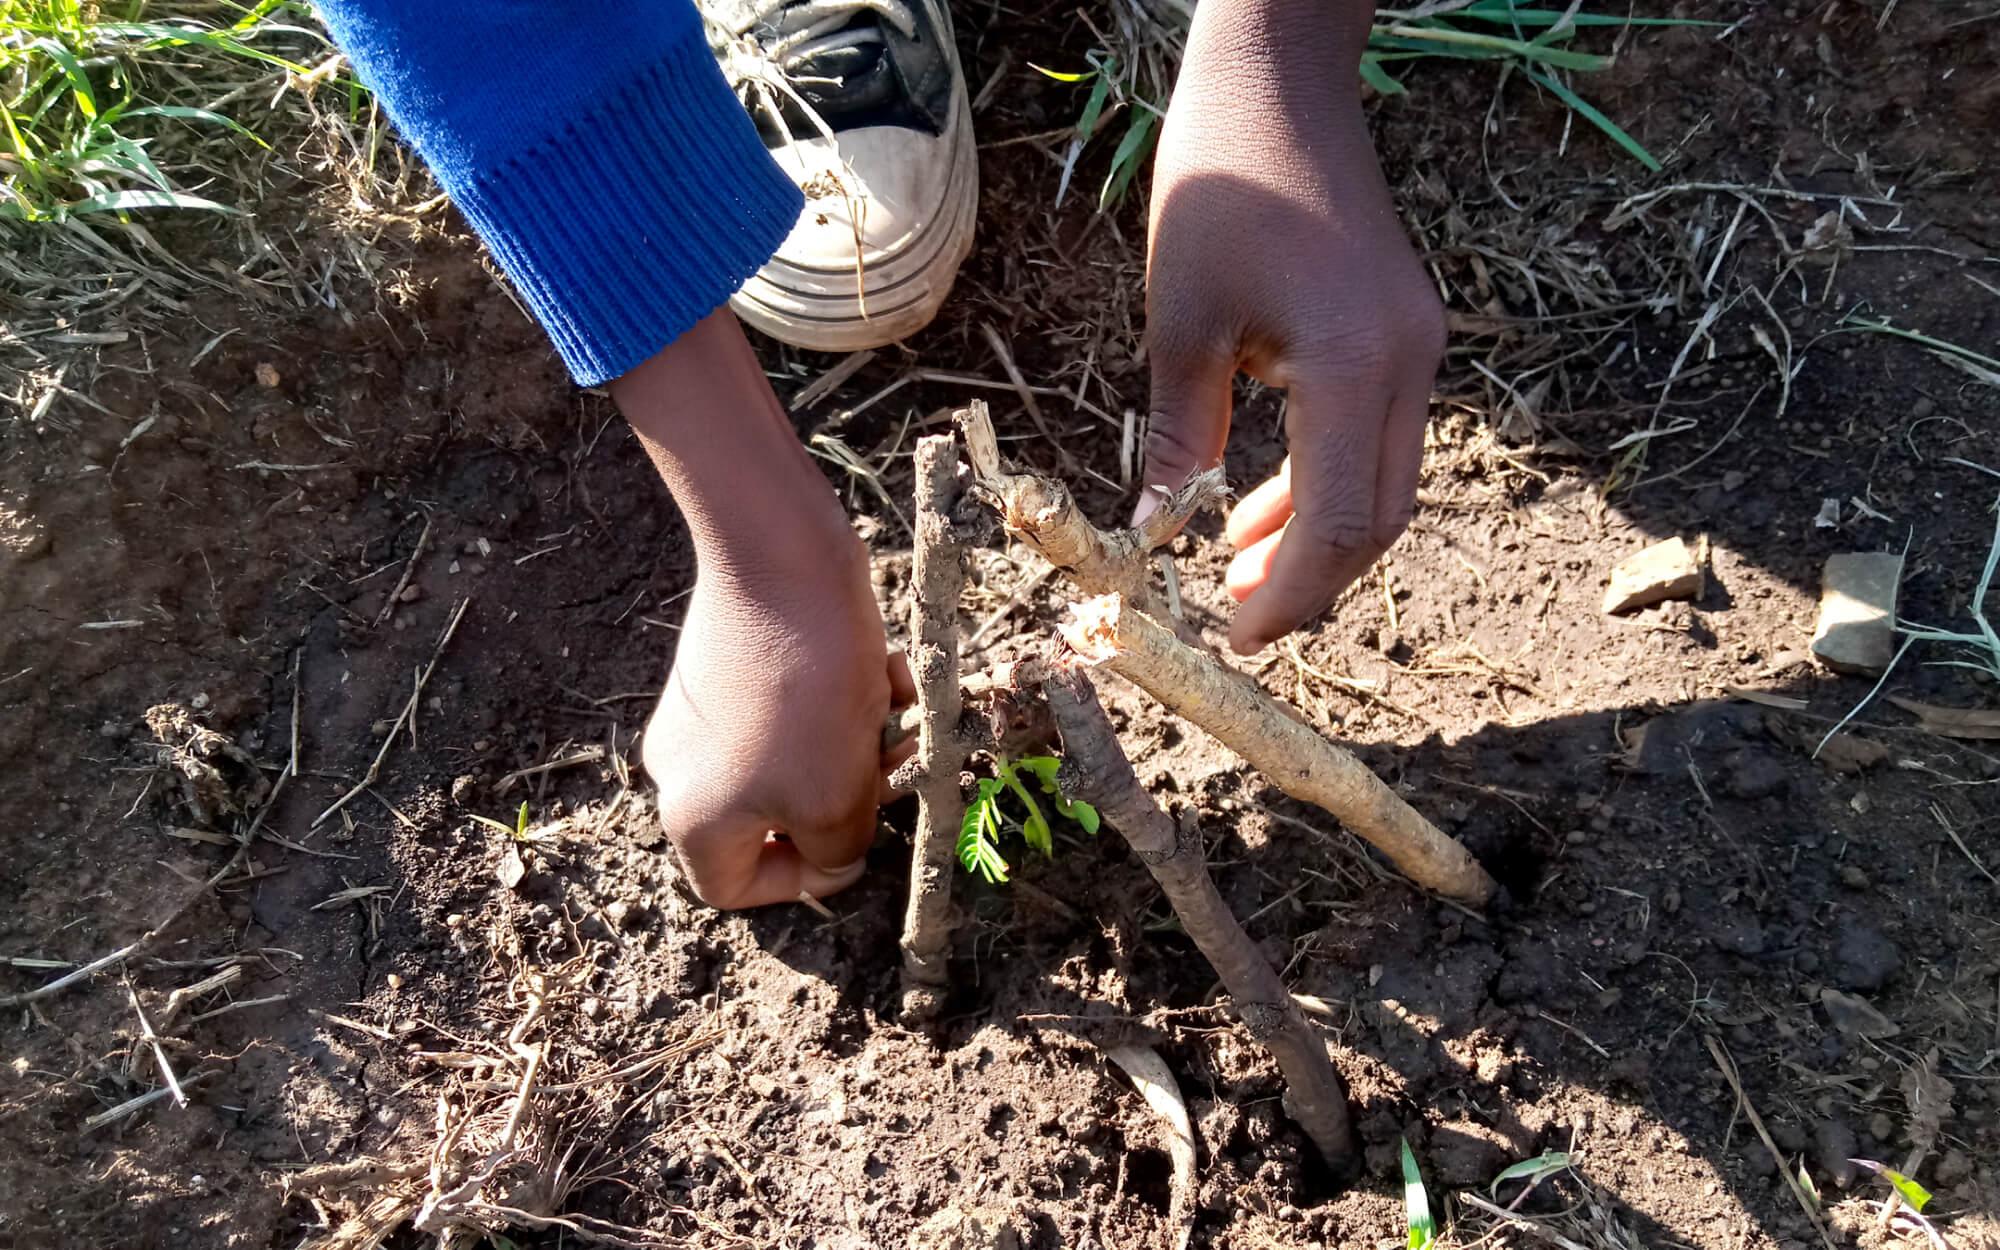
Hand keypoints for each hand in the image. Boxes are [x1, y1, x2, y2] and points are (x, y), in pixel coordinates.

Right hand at [641, 540, 912, 908]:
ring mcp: (708, 712)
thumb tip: (836, 862)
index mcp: (693, 814)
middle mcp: (684, 767)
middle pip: (776, 818)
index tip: (855, 847)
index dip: (799, 883)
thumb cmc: (806, 689)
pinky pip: (798, 708)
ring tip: (900, 710)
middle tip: (898, 766)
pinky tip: (889, 670)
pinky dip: (846, 699)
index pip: (732, 886)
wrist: (780, 557)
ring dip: (860, 743)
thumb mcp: (835, 797)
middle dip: (851, 796)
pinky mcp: (735, 665)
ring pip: (801, 757)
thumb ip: (835, 851)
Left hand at [1138, 0, 1445, 654]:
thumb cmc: (1223, 180)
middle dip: (1308, 581)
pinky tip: (1256, 503)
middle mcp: (1408, 363)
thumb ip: (1176, 437)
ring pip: (1385, 485)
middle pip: (1379, 517)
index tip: (1235, 638)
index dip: (1290, 593)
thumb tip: (1152, 536)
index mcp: (1356, 362)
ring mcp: (1417, 348)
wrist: (1280, 80)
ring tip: (1234, 569)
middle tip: (1231, 618)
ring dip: (1314, 537)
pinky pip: (1377, 439)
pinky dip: (1324, 484)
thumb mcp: (1181, 320)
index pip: (1341, 520)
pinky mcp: (1403, 334)